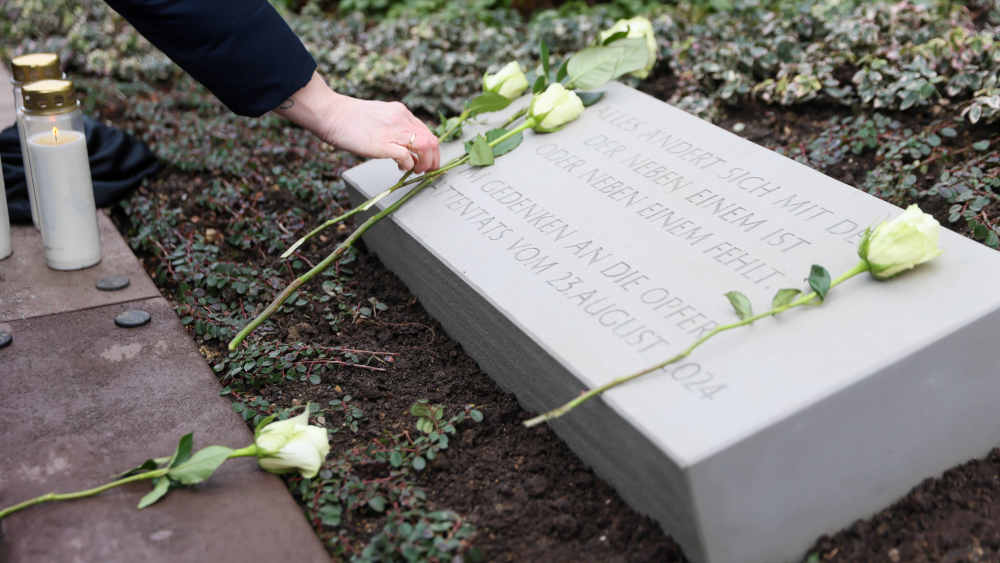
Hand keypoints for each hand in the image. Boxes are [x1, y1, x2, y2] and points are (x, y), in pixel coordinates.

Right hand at [274, 72, 439, 172]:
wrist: (331, 113)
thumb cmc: (349, 118)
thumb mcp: (379, 116)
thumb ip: (393, 126)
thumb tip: (402, 144)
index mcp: (401, 112)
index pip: (427, 131)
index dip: (430, 149)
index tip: (427, 159)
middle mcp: (401, 120)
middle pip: (431, 140)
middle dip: (433, 159)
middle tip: (426, 169)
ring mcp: (393, 131)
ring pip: (425, 147)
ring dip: (424, 164)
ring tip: (415, 170)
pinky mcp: (383, 144)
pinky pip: (407, 157)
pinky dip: (408, 165)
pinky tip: (400, 167)